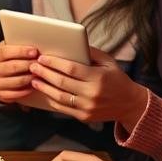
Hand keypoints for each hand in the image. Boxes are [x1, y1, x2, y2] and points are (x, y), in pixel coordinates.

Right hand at [0, 41, 38, 102]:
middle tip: (41, 62)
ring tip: (41, 73)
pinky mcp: (2, 95)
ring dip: (31, 77)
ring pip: (18, 81)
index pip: (6, 52)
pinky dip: (29, 88)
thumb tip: (34, 42)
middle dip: (30, 64)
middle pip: (13, 67)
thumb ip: (15, 46)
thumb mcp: (5, 49)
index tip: (35, 51)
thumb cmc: (4, 59)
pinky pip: (19, 93)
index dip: (21, 51)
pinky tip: (35, 83)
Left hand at [28, 46, 148, 128]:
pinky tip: (44, 92)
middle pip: (62, 83)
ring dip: (44, 88)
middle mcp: (92, 94)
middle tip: (33, 66)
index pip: (71, 69)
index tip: (42, 58)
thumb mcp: (108, 62)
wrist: (129, 104)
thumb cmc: (116, 78)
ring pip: (60, 97)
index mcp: (98, 78)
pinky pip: (63, 108)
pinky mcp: (84, 117)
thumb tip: (70, 43)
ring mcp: (88, 107)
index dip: (54, 63)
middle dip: (45, 73)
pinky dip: (51, 100)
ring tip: (34, 79)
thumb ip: (90, 52)